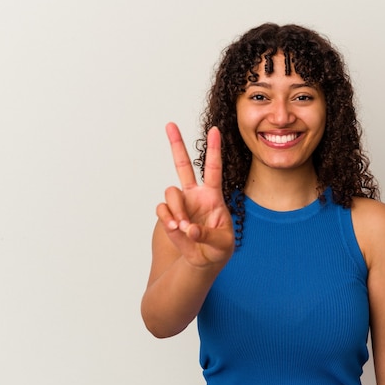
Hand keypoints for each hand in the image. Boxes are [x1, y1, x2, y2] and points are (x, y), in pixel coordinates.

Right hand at [156, 123, 234, 267]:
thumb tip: (188, 228)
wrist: (205, 260)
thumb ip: (207, 234)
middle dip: (176, 144)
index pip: (213, 168)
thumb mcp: (223, 243)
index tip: (215, 130)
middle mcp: (195, 194)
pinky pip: (162, 210)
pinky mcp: (169, 215)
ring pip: (171, 192)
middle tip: (170, 124)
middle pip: (184, 165)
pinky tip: (176, 229)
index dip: (214, 149)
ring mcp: (181, 204)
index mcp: (213, 195)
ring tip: (184, 226)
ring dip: (177, 209)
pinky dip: (168, 219)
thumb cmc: (219, 248)